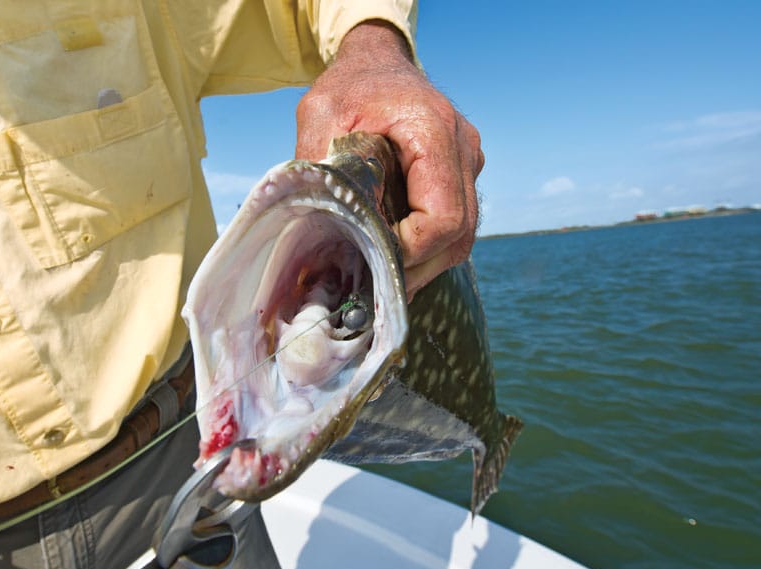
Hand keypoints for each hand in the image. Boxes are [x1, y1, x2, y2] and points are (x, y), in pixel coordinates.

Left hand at [295, 20, 483, 300]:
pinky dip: (427, 248)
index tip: (371, 259)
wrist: (378, 63)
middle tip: (372, 284)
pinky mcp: (462, 176)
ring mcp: (470, 163)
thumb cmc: (349, 87)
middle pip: (458, 235)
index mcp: (433, 130)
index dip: (410, 251)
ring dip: (423, 264)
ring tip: (381, 277)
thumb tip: (321, 233)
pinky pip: (455, 225)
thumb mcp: (320, 116)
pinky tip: (394, 257)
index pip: (443, 217)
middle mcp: (465, 149)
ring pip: (462, 237)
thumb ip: (321, 170)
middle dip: (415, 267)